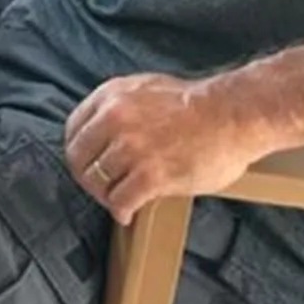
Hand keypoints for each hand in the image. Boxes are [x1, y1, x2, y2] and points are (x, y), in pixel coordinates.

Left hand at [64, 72, 260, 224]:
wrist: (230, 115)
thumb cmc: (194, 104)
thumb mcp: (144, 89)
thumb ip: (119, 106)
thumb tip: (101, 129)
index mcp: (112, 95)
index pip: (73, 130)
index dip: (80, 154)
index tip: (88, 166)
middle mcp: (115, 118)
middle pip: (79, 159)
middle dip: (88, 179)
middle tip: (101, 190)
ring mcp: (132, 147)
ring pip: (98, 183)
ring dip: (107, 197)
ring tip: (119, 201)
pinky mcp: (151, 174)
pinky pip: (120, 201)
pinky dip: (122, 211)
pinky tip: (129, 214)